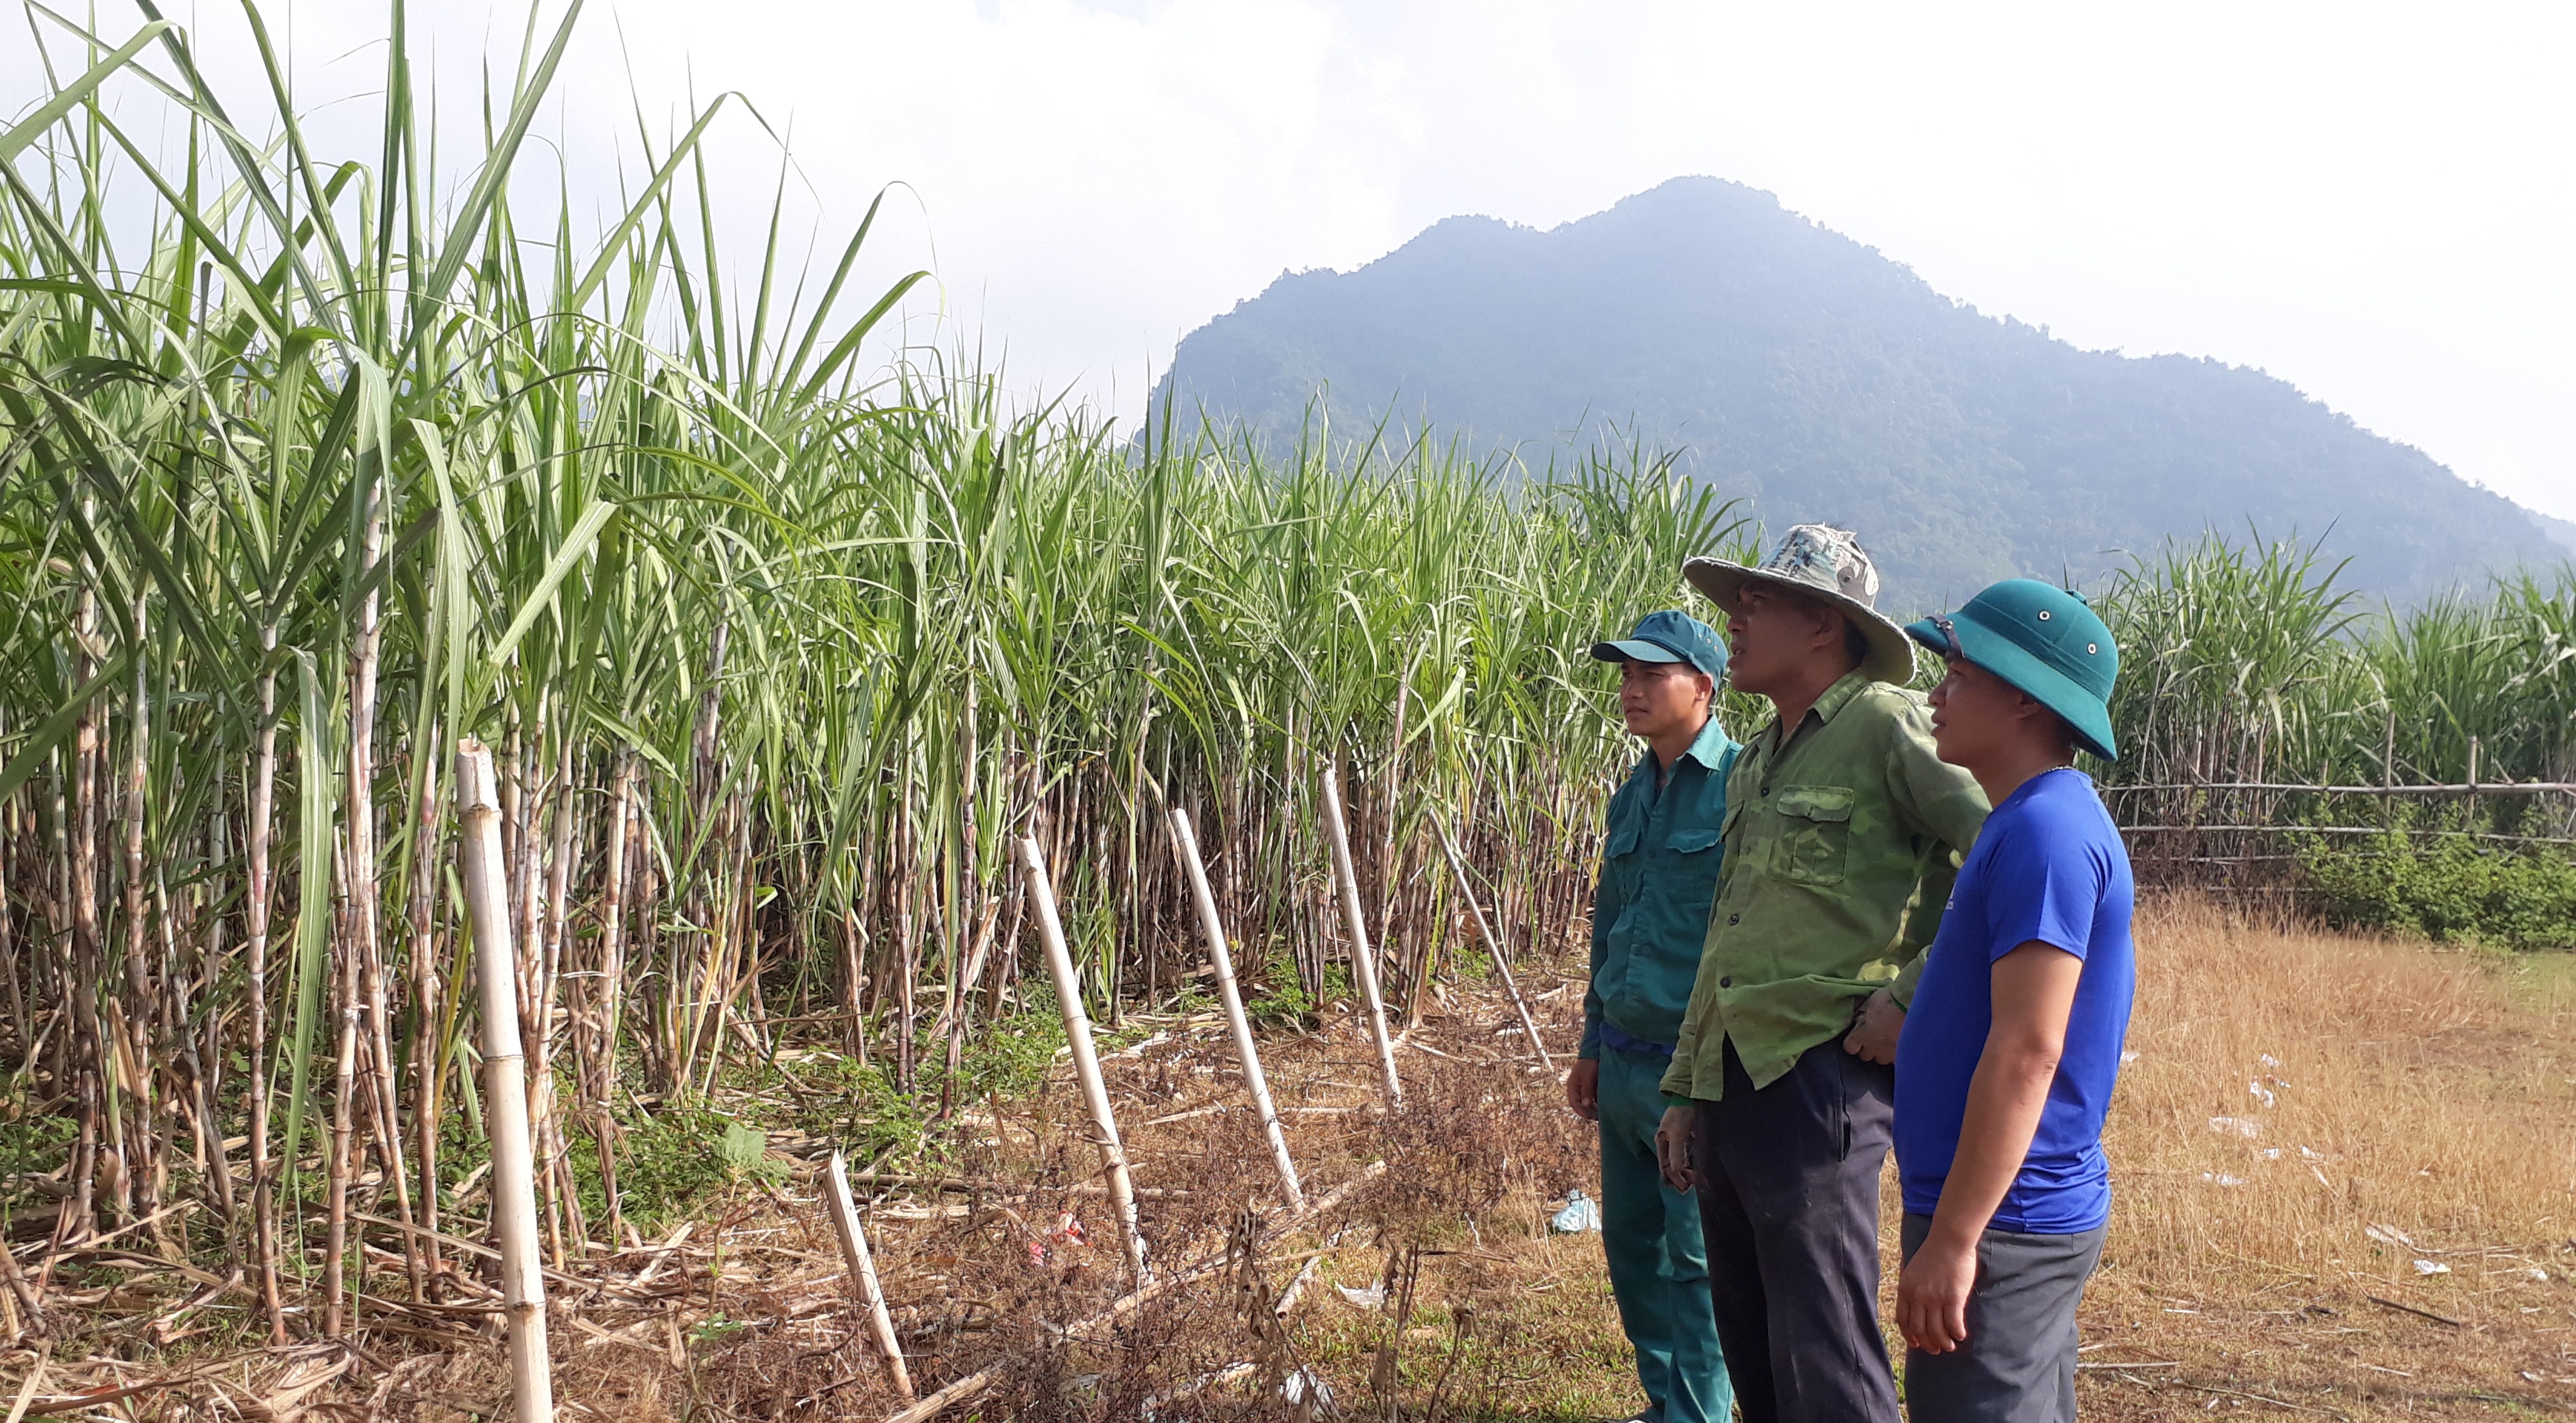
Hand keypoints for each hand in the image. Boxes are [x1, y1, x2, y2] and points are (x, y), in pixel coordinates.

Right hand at [1564, 1059, 1600, 1121]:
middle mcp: (1577, 1088)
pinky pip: (1593, 1097)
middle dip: (1587, 1112)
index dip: (1580, 1111)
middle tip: (1596, 1118)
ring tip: (1600, 1115)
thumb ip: (1586, 1090)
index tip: (1588, 1117)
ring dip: (1592, 1109)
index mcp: (1572, 1086)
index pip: (1574, 1102)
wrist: (1595, 1052)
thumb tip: (1585, 1104)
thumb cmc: (1589, 1064)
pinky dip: (1597, 1103)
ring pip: (1587, 1102)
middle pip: (1580, 1104)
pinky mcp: (1592, 1086)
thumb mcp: (1587, 1077)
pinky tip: (1603, 1107)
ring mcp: (1585, 1087)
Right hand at [1654, 1103, 1697, 1190]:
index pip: (1665, 1165)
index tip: (1682, 1188)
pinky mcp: (1688, 1136)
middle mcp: (1669, 1142)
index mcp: (1662, 1141)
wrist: (1691, 1097)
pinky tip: (1696, 1169)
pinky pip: (1687, 1154)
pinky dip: (1690, 1163)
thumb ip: (1676, 1153)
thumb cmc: (1681, 1114)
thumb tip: (1675, 1171)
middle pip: (1672, 1164)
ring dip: (1686, 1171)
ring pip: (1680, 1160)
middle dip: (1679, 1177)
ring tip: (1693, 1181)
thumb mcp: (1678, 1135)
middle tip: (1688, 1188)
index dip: (1672, 1178)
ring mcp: (1678, 1140)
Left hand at [1843, 987, 1904, 1064]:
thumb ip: (1862, 1014)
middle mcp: (1874, 1048)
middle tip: (1877, 1035)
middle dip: (1869, 1047)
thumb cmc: (1890, 1001)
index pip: (1849, 1047)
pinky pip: (1898, 1059)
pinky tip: (1903, 1042)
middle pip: (1866, 1055)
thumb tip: (1859, 1018)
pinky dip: (1899, 1052)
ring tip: (1892, 1039)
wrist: (1914, 1006)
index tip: (1858, 1035)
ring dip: (1884, 1051)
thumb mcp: (1869, 1002)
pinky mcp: (1905, 1056)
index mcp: (1862, 1035)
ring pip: (1883, 1059)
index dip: (1853, 1041)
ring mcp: (1890, 1055)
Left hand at [1897, 1229, 1977, 1352]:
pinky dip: (1957, 1334)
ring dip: (1943, 1343)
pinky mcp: (1953, 1298)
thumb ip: (1912, 1289)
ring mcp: (1935, 1298)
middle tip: (1936, 1350)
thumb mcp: (1912, 1271)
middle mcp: (1917, 1297)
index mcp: (1905, 1290)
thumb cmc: (1933, 1254)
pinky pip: (1953, 1324)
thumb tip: (1916, 1308)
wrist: (1949, 1240)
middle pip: (1919, 1330)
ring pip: (1936, 1332)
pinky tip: (1961, 1335)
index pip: (1902, 1320)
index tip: (1916, 1343)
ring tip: (1949, 1346)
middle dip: (1927, 1344)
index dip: (1909, 1336)